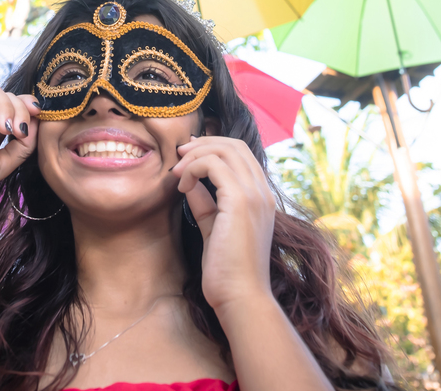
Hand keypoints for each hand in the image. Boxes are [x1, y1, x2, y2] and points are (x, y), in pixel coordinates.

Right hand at [0, 73, 39, 211]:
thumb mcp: (2, 164)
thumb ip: (24, 145)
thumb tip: (37, 121)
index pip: (16, 109)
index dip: (28, 109)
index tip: (37, 118)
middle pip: (7, 97)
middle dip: (17, 109)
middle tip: (14, 130)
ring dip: (2, 103)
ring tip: (1, 126)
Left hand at [171, 136, 276, 311]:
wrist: (240, 296)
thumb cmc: (227, 270)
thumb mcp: (214, 227)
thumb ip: (206, 203)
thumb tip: (190, 184)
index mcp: (261, 197)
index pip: (241, 154)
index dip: (213, 147)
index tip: (188, 155)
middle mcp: (262, 192)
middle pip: (234, 145)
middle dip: (203, 144)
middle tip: (180, 155)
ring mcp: (255, 195)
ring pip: (224, 150)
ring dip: (195, 155)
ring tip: (178, 172)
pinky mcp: (241, 201)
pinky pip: (214, 166)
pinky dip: (194, 169)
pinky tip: (183, 186)